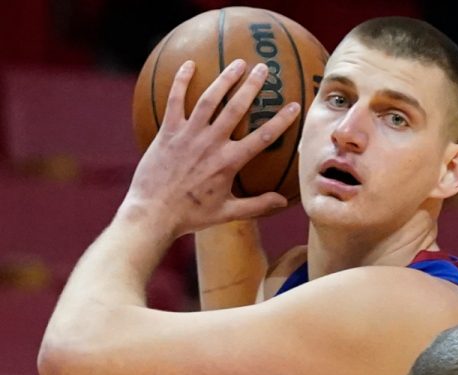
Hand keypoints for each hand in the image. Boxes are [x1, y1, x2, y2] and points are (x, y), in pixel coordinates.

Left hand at [119, 59, 299, 238]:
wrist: (152, 214)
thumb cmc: (190, 216)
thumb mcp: (227, 213)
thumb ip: (257, 205)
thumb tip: (282, 202)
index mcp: (229, 162)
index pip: (262, 137)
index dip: (281, 121)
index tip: (294, 106)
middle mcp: (211, 144)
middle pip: (236, 108)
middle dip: (252, 86)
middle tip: (264, 69)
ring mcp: (188, 135)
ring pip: (209, 100)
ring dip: (225, 79)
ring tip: (238, 63)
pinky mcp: (167, 132)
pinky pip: (174, 101)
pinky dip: (181, 81)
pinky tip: (189, 65)